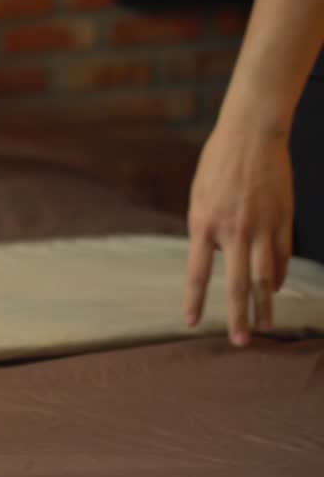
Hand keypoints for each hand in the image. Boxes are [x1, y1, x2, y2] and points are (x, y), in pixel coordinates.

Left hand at [184, 124, 294, 345]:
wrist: (252, 135)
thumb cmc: (218, 164)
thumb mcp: (199, 197)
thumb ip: (206, 230)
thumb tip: (218, 257)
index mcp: (204, 224)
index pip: (198, 272)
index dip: (195, 300)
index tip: (192, 323)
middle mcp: (235, 230)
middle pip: (238, 283)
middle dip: (239, 316)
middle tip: (241, 341)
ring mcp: (263, 226)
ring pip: (267, 275)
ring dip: (266, 304)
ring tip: (266, 326)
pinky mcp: (284, 220)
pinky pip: (283, 256)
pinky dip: (279, 276)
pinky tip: (276, 291)